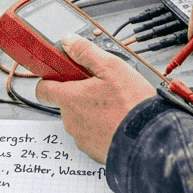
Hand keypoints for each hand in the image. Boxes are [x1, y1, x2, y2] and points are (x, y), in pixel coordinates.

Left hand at [34, 34, 156, 162]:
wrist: (150, 140)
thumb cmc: (131, 105)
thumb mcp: (112, 67)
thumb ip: (86, 52)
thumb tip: (68, 41)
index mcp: (70, 99)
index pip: (43, 89)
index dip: (51, 80)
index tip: (63, 75)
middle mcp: (71, 121)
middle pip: (67, 102)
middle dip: (81, 94)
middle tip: (103, 88)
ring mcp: (82, 138)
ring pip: (81, 119)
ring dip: (93, 111)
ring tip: (116, 105)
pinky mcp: (95, 151)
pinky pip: (93, 135)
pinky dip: (103, 128)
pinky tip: (119, 121)